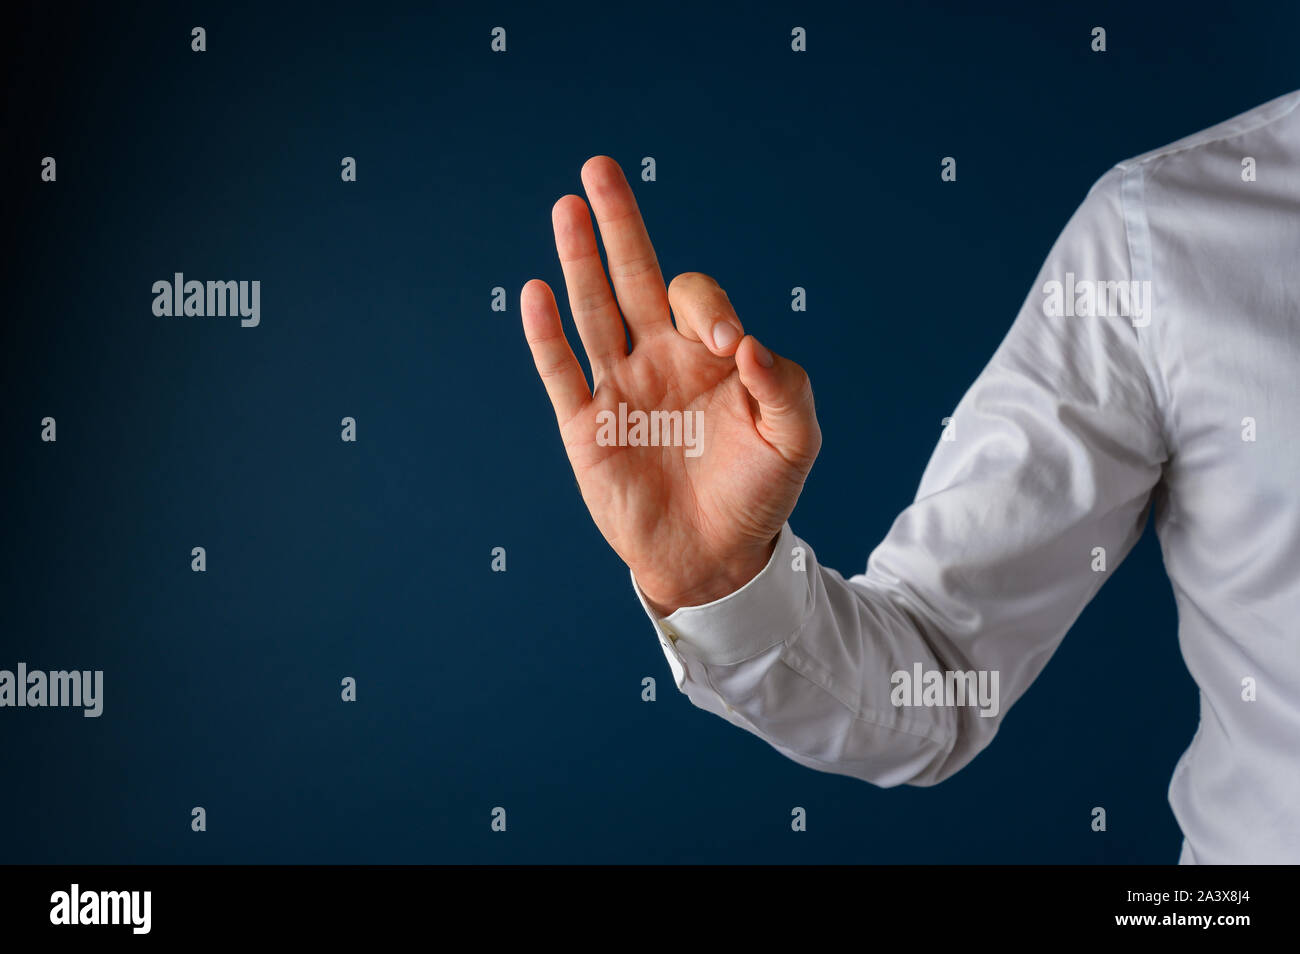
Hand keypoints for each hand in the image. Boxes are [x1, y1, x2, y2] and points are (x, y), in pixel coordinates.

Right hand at [521, 156, 821, 614]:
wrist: (715, 558)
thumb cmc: (759, 494)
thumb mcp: (794, 439)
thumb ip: (783, 386)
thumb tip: (744, 343)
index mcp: (708, 356)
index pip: (694, 299)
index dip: (707, 307)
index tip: (727, 348)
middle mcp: (659, 360)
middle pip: (633, 278)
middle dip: (618, 225)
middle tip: (600, 169)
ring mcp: (618, 389)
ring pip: (592, 312)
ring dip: (578, 261)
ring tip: (567, 207)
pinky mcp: (585, 427)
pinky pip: (561, 372)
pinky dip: (546, 335)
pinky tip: (538, 291)